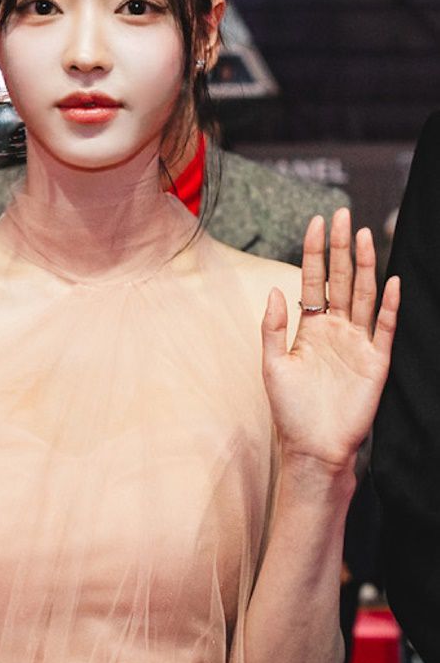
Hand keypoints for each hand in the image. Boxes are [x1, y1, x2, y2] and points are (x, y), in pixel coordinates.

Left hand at [261, 208, 399, 473]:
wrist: (312, 448)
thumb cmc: (289, 409)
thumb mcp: (272, 365)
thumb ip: (273, 327)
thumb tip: (275, 288)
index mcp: (310, 327)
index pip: (314, 280)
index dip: (314, 252)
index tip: (315, 222)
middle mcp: (336, 329)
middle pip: (340, 280)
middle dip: (340, 247)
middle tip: (341, 214)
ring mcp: (357, 343)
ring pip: (363, 295)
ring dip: (364, 266)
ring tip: (362, 235)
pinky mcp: (376, 362)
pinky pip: (384, 328)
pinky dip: (388, 305)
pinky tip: (390, 281)